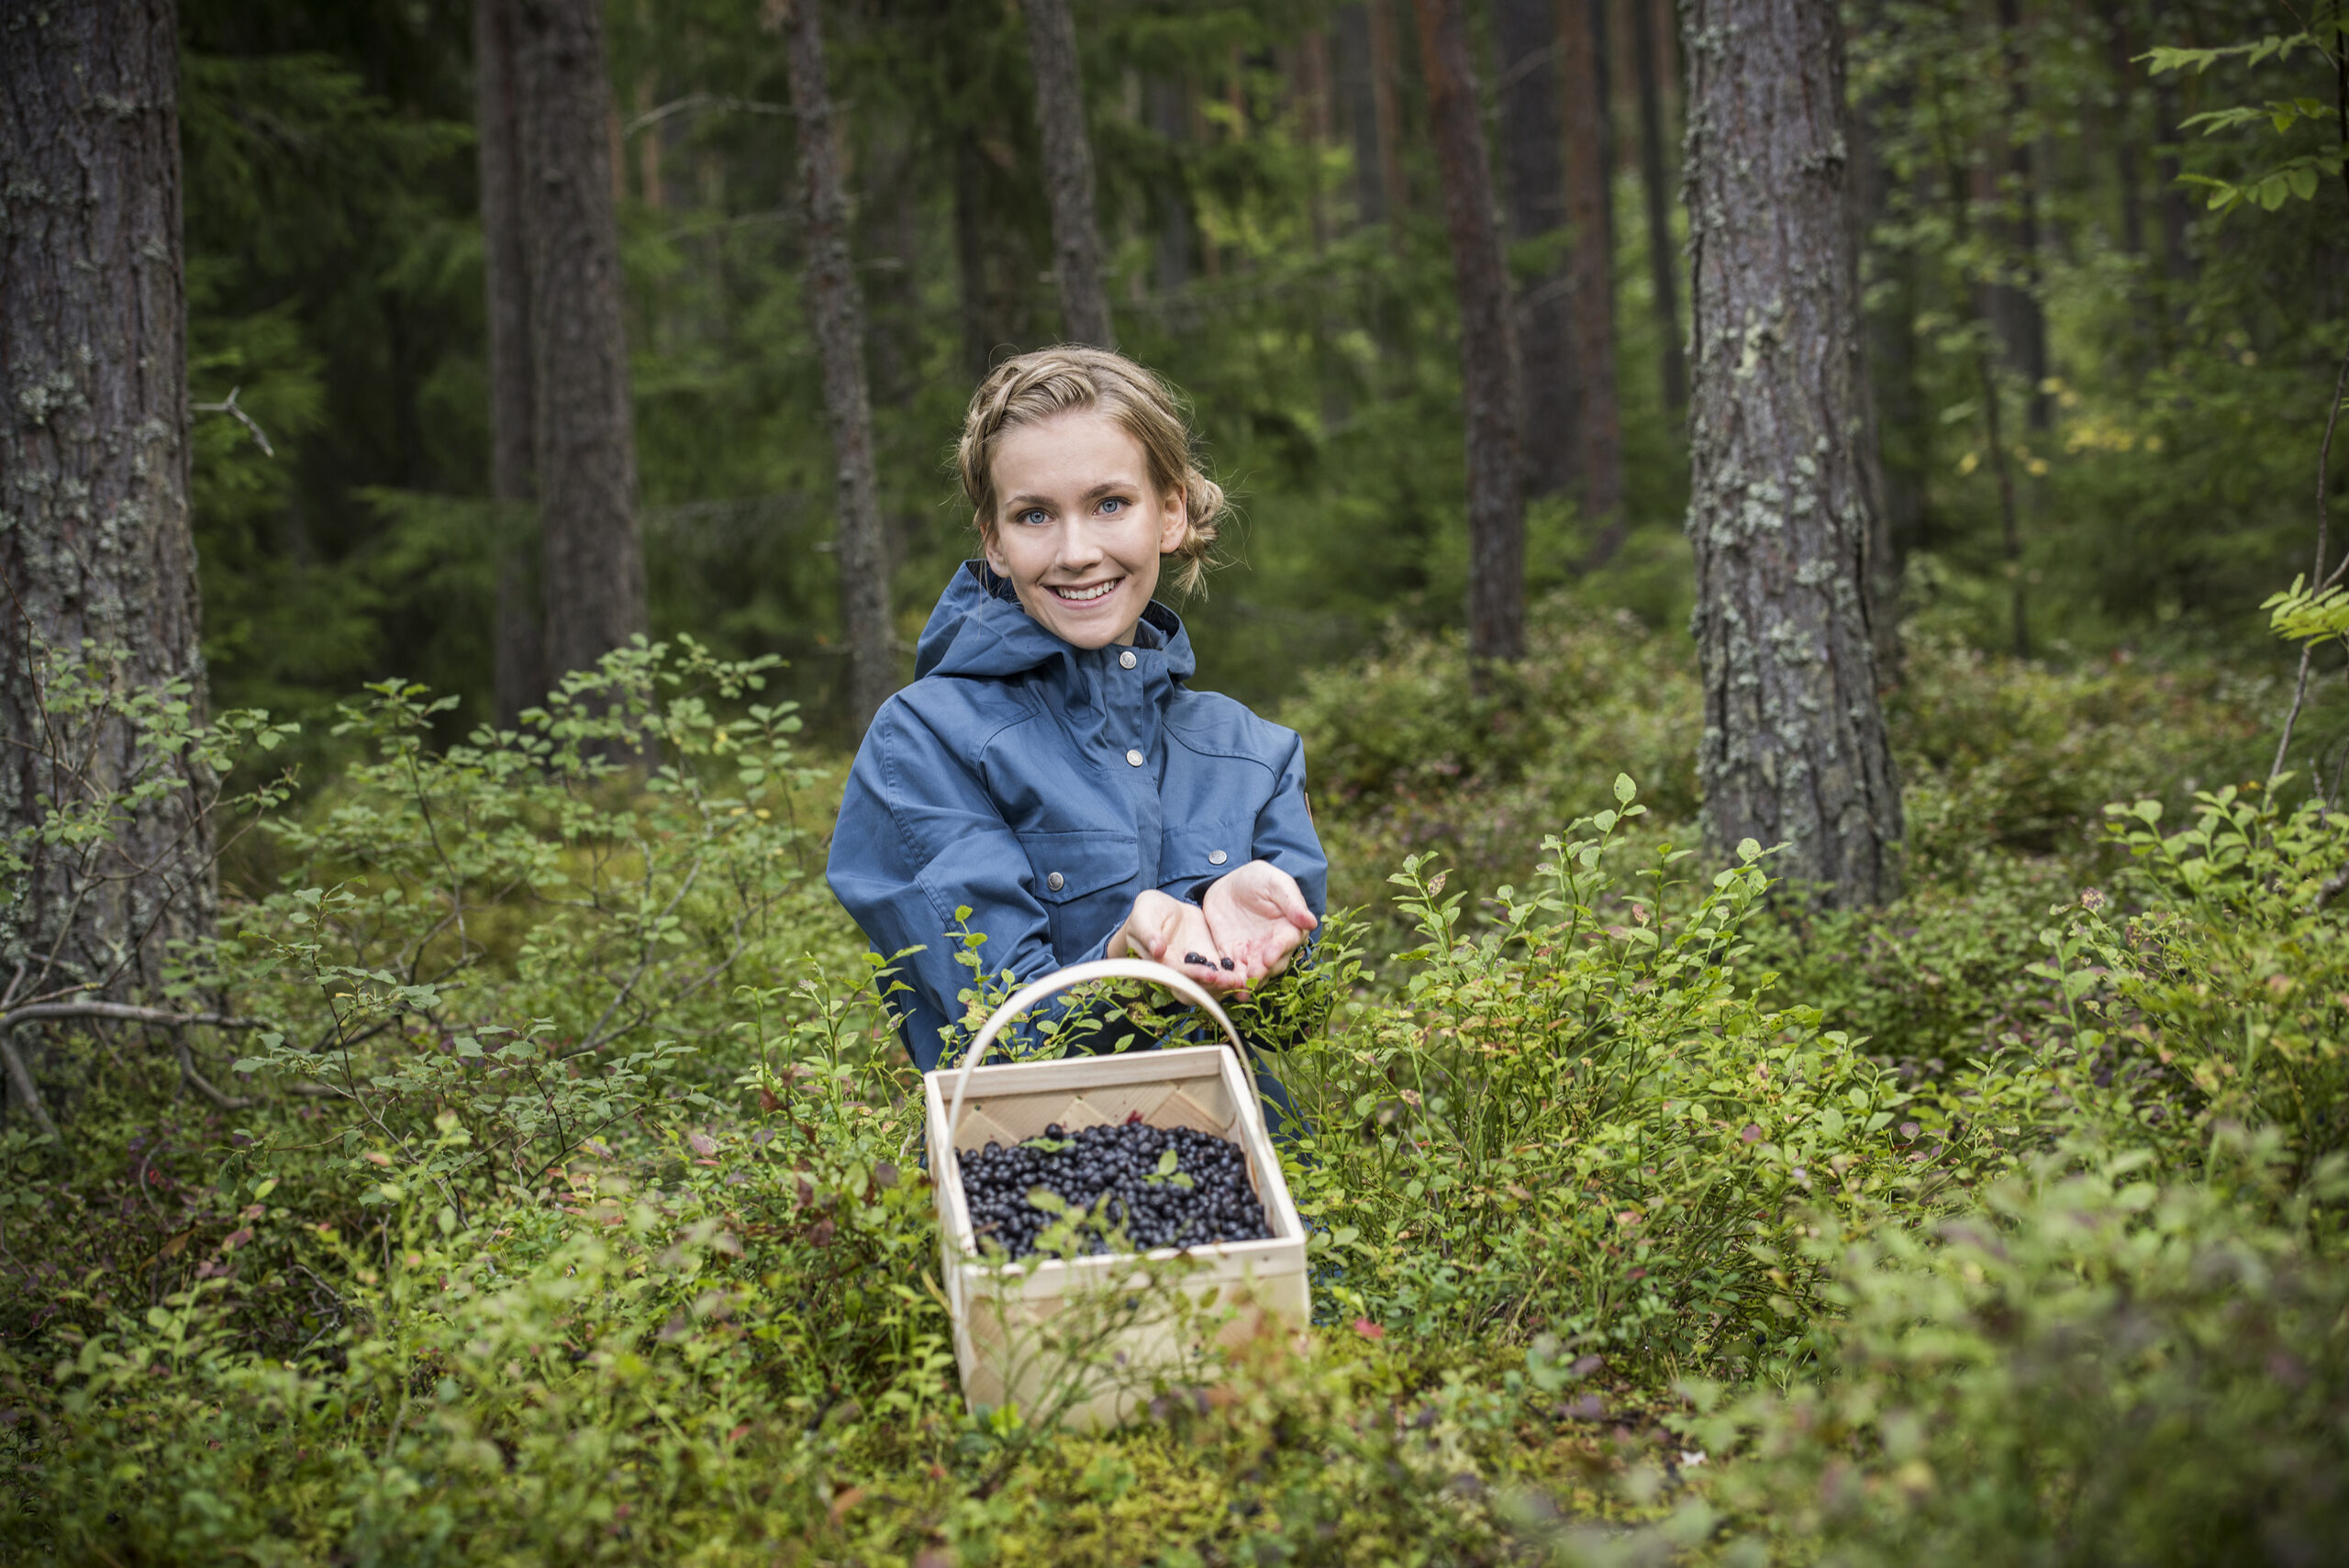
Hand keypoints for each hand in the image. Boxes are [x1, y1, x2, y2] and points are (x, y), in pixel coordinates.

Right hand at [1108, 889, 1242, 991]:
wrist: (1163, 909)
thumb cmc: (1147, 912)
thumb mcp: (1143, 916)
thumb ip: (1148, 933)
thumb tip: (1157, 950)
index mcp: (1161, 964)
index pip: (1177, 976)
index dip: (1193, 977)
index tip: (1210, 975)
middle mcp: (1179, 972)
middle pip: (1196, 988)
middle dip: (1215, 987)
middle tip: (1233, 982)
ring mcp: (1196, 967)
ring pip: (1211, 984)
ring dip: (1227, 985)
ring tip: (1244, 981)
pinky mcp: (1209, 959)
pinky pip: (1222, 971)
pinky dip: (1234, 975)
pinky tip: (1248, 974)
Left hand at [1200, 860, 1317, 990]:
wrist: (1229, 884)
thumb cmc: (1258, 879)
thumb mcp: (1274, 882)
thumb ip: (1291, 901)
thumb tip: (1311, 921)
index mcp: (1289, 928)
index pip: (1287, 942)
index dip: (1278, 950)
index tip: (1269, 956)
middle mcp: (1274, 946)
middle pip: (1273, 964)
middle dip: (1264, 971)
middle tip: (1253, 976)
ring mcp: (1254, 954)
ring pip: (1255, 974)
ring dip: (1249, 983)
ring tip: (1240, 990)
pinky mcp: (1234, 958)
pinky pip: (1233, 972)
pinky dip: (1230, 981)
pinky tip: (1224, 986)